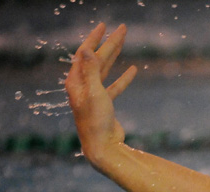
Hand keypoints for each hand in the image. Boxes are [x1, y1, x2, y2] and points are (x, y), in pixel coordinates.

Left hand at [65, 23, 136, 165]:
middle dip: (109, 43)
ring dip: (115, 56)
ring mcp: (94, 95)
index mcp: (76, 81)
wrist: (103, 147)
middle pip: (96, 58)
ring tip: (124, 42)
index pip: (84, 53)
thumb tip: (86, 49)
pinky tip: (133, 70)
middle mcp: (83, 86)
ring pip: (105, 70)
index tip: (105, 26)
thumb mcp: (94, 93)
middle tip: (121, 29)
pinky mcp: (105, 105)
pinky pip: (114, 86)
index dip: (94, 38)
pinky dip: (123, 78)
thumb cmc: (95, 121)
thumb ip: (91, 70)